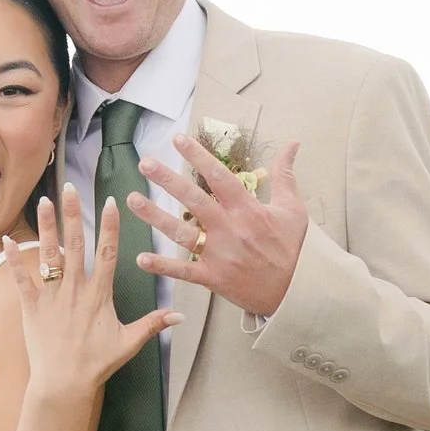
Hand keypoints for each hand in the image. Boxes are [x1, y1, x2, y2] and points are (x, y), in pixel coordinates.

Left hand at [1, 186, 181, 402]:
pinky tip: (7, 240)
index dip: (109, 227)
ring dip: (46, 227)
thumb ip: (153, 324)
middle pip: (76, 244)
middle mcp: (75, 290)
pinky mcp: (31, 308)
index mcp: (99, 295)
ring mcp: (52, 297)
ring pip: (49, 255)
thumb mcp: (129, 343)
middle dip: (73, 214)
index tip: (110, 203)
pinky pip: (21, 280)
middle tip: (70, 188)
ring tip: (43, 201)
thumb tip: (180, 315)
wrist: (64, 384)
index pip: (106, 253)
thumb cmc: (97, 364)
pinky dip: (14, 260)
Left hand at [130, 134, 307, 316]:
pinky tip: (141, 257)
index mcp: (248, 210)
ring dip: (155, 216)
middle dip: (167, 179)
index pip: (219, 176)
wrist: (296, 291)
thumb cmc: (294, 249)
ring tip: (133, 199)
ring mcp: (220, 254)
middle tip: (145, 163)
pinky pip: (184, 271)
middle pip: (194, 199)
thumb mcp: (293, 209)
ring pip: (182, 232)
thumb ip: (285, 175)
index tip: (178, 139)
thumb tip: (293, 144)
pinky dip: (162, 266)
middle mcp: (230, 229)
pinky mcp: (214, 277)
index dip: (198, 156)